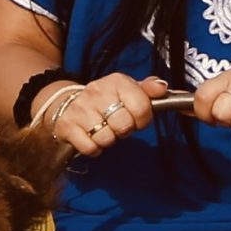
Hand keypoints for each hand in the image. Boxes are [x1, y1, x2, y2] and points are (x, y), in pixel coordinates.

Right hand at [45, 74, 166, 157]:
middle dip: (124, 130)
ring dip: (108, 140)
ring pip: (106, 138)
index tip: (136, 118)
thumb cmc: (106, 99)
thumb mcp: (129, 89)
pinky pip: (90, 148)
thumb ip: (149, 89)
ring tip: (104, 129)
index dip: (142, 120)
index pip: (142, 108)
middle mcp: (97, 91)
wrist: (69, 102)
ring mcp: (80, 108)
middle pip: (124, 126)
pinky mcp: (67, 125)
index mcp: (117, 81)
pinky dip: (93, 148)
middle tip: (117, 124)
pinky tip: (92, 137)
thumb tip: (162, 87)